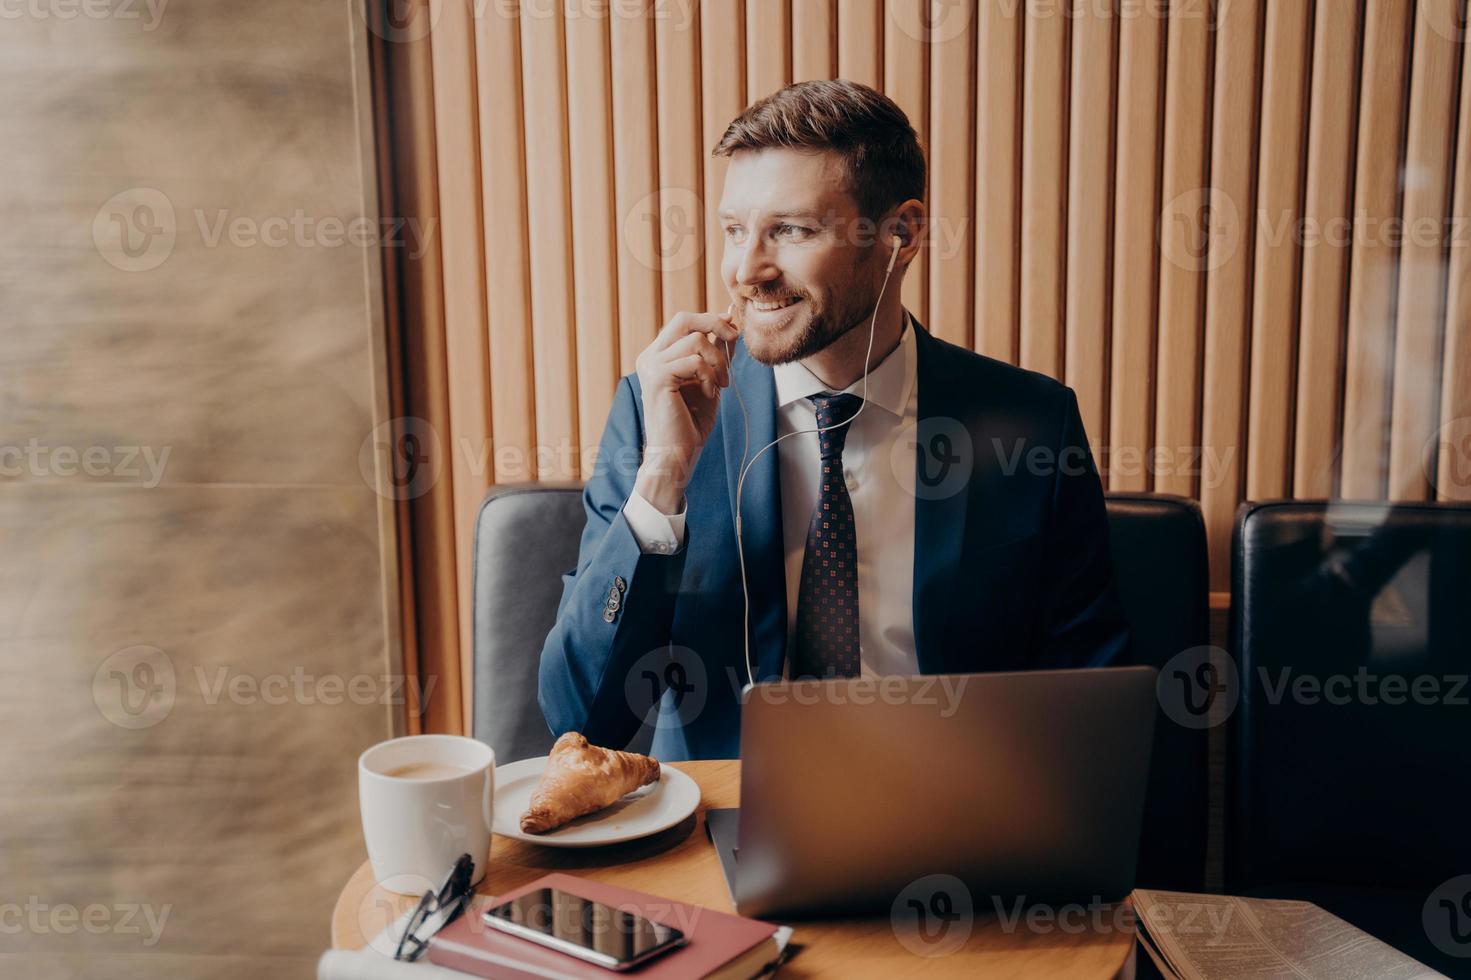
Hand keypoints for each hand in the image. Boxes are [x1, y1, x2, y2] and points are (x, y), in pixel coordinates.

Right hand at [633, 310, 739, 513]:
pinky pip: (694, 360)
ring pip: (695, 340)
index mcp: (658, 355)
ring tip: (721, 385)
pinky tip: (710, 394)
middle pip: (684, 319)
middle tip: (734, 340)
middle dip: (715, 325)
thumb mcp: (710, 379)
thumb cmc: (690, 422)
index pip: (684, 322)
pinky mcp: (657, 377)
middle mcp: (650, 356)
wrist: (676, 455)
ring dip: (718, 362)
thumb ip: (716, 351)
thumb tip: (728, 317)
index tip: (733, 332)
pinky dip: (709, 376)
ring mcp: (650, 365)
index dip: (712, 320)